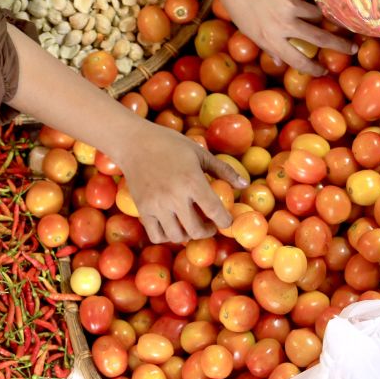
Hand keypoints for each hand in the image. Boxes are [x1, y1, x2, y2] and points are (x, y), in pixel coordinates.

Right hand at [111, 122, 246, 243]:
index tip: (226, 221)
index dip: (225, 222)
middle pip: (196, 230)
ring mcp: (156, 205)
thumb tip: (244, 184)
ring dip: (187, 235)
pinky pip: (156, 235)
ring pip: (176, 236)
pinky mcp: (142, 209)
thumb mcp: (200, 153)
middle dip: (207, 231)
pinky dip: (166, 236)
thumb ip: (223, 170)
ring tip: (189, 225)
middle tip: (209, 225)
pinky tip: (171, 225)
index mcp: (192, 181)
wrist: (134, 142)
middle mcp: (174, 197)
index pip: (215, 212)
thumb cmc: (170, 144)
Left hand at [211, 0, 353, 76]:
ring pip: (318, 15)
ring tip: (317, 13)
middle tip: (352, 48)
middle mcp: (283, 25)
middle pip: (319, 38)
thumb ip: (266, 45)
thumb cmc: (238, 4)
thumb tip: (279, 60)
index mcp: (269, 39)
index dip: (311, 68)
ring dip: (319, 16)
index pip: (295, 60)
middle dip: (339, 44)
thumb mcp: (248, 30)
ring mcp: (292, 6)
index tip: (322, 72)